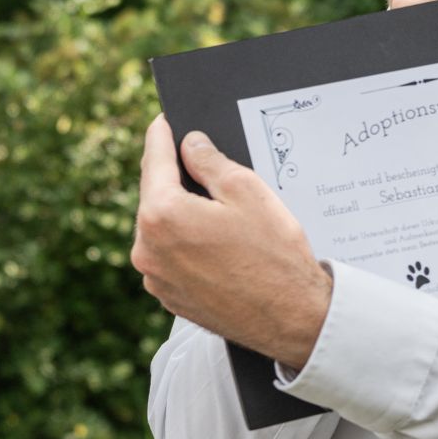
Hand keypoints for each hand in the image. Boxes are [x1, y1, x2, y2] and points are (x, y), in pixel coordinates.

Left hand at [131, 115, 332, 368]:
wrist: (290, 318)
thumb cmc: (273, 254)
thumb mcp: (247, 191)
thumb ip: (210, 161)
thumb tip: (190, 144)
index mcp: (161, 214)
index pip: (154, 160)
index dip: (161, 135)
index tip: (164, 120)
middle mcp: (147, 248)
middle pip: (154, 195)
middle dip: (173, 176)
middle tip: (196, 159)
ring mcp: (155, 277)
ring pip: (160, 227)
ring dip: (178, 211)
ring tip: (215, 207)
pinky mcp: (168, 297)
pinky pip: (168, 256)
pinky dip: (184, 241)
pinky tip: (216, 241)